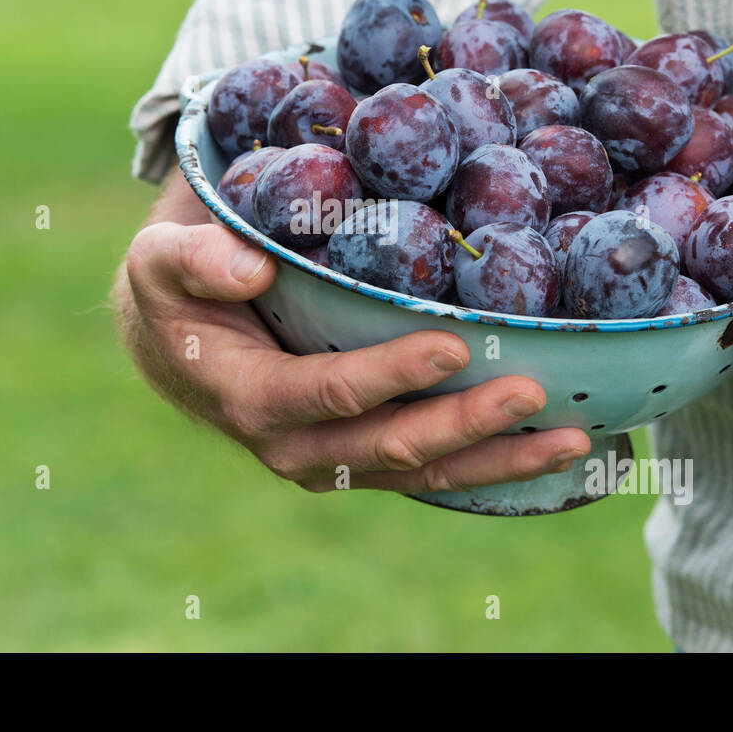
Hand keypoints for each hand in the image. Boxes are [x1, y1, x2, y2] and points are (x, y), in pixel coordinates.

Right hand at [113, 170, 591, 492]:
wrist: (182, 346)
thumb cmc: (177, 293)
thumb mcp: (160, 260)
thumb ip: (194, 258)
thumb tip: (250, 267)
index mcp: (250, 399)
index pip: (328, 394)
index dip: (389, 375)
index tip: (451, 344)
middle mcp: (296, 448)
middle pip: (390, 448)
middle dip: (463, 425)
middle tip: (531, 392)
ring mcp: (336, 460)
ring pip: (423, 473)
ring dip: (497, 458)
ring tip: (571, 440)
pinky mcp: (365, 455)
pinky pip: (432, 469)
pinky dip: (490, 461)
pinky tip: (550, 449)